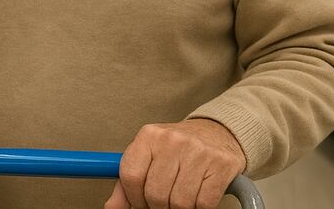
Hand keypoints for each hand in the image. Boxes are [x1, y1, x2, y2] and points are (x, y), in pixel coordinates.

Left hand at [104, 118, 245, 208]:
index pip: (130, 176)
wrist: (216, 132)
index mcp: (149, 135)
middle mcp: (172, 140)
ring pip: (180, 202)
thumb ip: (127, 182)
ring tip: (178, 200)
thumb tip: (111, 207)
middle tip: (162, 203)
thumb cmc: (177, 148)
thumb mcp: (148, 156)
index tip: (140, 203)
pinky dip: (198, 208)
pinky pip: (204, 204)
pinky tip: (196, 197)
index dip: (134, 198)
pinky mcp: (221, 165)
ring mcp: (198, 151)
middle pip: (155, 193)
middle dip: (157, 206)